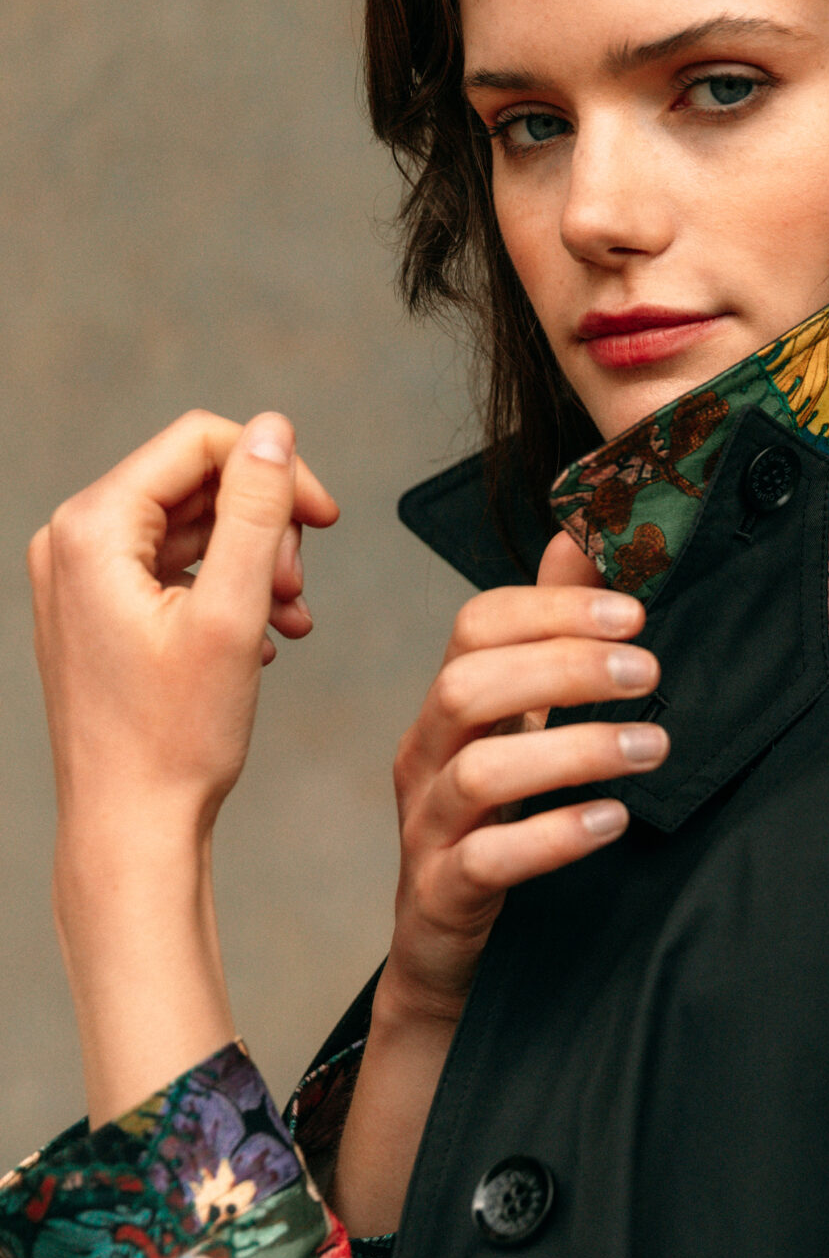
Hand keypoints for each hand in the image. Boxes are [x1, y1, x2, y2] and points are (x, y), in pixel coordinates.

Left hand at [29, 410, 338, 1121]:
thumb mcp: (232, 613)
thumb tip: (272, 430)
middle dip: (263, 525)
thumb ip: (255, 511)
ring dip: (254, 561)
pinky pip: (172, 570)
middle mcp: (71, 544)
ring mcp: (80, 580)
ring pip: (189, 528)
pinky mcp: (97, 613)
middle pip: (194, 483)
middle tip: (301, 588)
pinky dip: (226, 590)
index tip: (327, 521)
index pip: (198, 443)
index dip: (274, 470)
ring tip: (290, 617)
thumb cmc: (173, 740)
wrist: (130, 828)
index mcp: (91, 530)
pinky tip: (265, 637)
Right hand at [331, 530, 665, 1233]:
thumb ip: (551, 642)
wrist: (450, 963)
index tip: (635, 611)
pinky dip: (552, 836)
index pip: (477, 625)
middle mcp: (427, 759)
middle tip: (649, 672)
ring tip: (653, 746)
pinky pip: (486, 860)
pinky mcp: (443, 899)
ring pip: (480, 771)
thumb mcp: (525, 732)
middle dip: (564, 666)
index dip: (552, 607)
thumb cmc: (496, 830)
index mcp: (450, 710)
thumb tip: (585, 536)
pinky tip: (612, 822)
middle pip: (470, 685)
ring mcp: (428, 830)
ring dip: (576, 749)